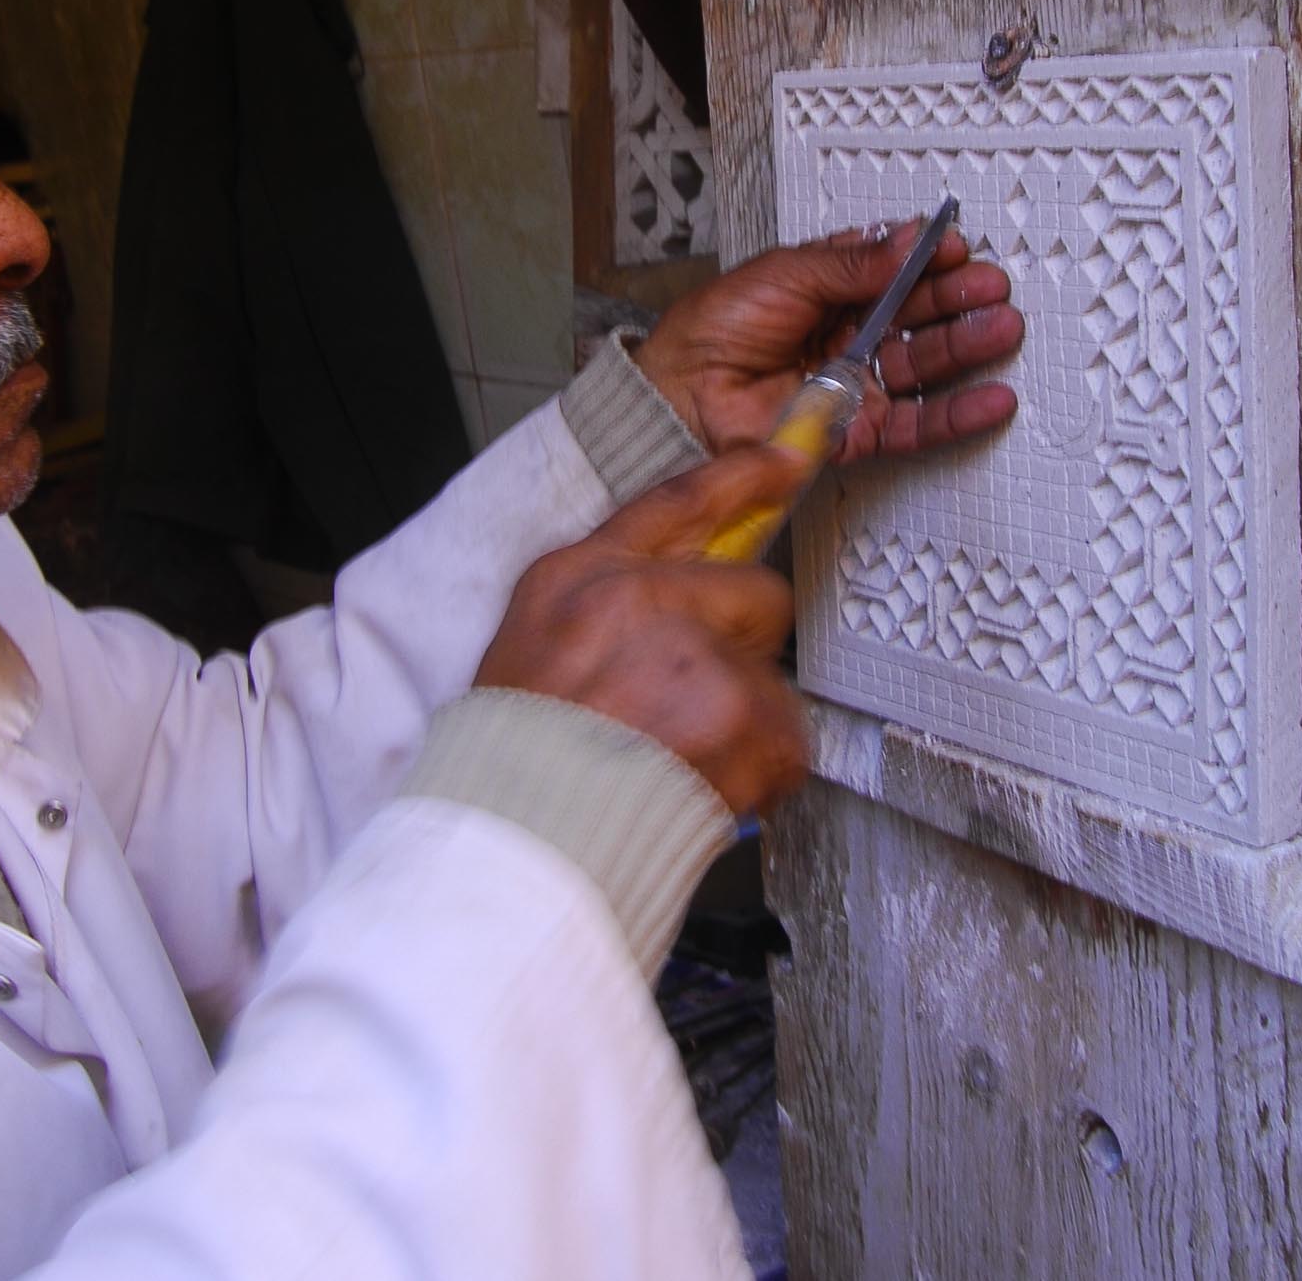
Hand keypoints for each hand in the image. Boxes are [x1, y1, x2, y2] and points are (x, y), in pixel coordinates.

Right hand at [477, 448, 806, 815]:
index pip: (678, 503)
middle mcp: (638, 600)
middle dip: (741, 651)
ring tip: (678, 764)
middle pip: (756, 594)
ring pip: (771, 679)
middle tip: (693, 710)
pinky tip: (700, 791)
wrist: (515, 839)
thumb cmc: (517, 757)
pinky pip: (786, 741)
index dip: (742, 479)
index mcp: (581, 576)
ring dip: (742, 727)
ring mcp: (694, 654)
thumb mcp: (532, 645)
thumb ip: (607, 606)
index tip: (786, 461)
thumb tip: (686, 603)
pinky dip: (757, 777)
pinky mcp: (738, 714)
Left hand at [632, 219, 1024, 462]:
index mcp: (828, 289)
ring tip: (1000, 328)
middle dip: (958, 298)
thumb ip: (852, 264)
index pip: (893, 269)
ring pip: (926, 365)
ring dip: (968, 345)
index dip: (927, 259)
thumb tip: (906, 240)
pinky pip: (917, 424)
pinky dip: (957, 413)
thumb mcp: (785, 274)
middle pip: (918, 314)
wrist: (682, 399)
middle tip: (988, 287)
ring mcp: (856, 383)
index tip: (953, 249)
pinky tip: (990, 397)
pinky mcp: (858, 431)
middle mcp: (847, 335)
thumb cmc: (713, 333)